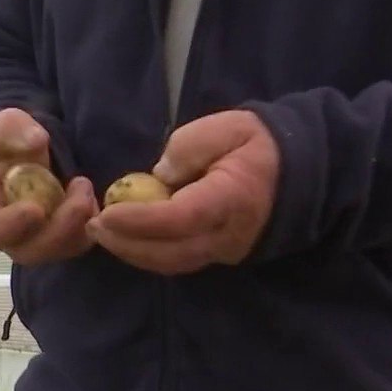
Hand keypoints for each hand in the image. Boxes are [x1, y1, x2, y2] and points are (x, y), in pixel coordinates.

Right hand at [0, 108, 98, 264]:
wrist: (24, 155)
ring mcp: (37, 242)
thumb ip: (13, 131)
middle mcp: (9, 236)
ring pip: (59, 250)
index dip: (11, 225)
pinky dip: (91, 225)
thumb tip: (36, 140)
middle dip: (60, 225)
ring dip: (79, 223)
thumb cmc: (6, 145)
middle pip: (31, 250)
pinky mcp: (62, 239)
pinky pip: (79, 243)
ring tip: (85, 186)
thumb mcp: (4, 127)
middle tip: (80, 186)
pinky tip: (92, 198)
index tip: (35, 208)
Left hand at [87, 110, 279, 273]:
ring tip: (102, 233)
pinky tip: (126, 238)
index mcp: (234, 199)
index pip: (181, 218)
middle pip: (171, 252)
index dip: (141, 220)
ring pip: (173, 263)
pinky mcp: (219, 256)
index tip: (108, 212)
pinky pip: (179, 261)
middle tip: (94, 226)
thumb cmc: (257, 145)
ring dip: (133, 252)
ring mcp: (226, 251)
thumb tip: (158, 177)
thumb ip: (188, 147)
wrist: (297, 172)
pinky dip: (149, 253)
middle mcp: (229, 235)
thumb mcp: (226, 127)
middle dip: (127, 242)